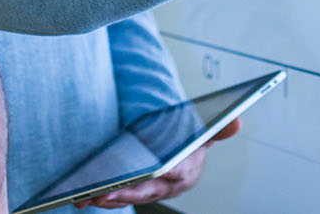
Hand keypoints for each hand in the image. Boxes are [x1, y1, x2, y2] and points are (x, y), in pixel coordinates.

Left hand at [77, 119, 239, 208]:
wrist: (182, 151)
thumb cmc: (189, 141)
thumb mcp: (204, 132)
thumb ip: (218, 129)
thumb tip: (236, 121)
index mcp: (187, 173)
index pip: (172, 176)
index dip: (157, 177)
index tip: (145, 175)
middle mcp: (169, 188)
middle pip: (144, 192)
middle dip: (123, 194)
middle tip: (100, 193)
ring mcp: (152, 193)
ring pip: (128, 198)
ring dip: (107, 199)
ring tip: (84, 196)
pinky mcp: (136, 193)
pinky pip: (119, 198)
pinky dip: (103, 197)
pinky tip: (82, 196)